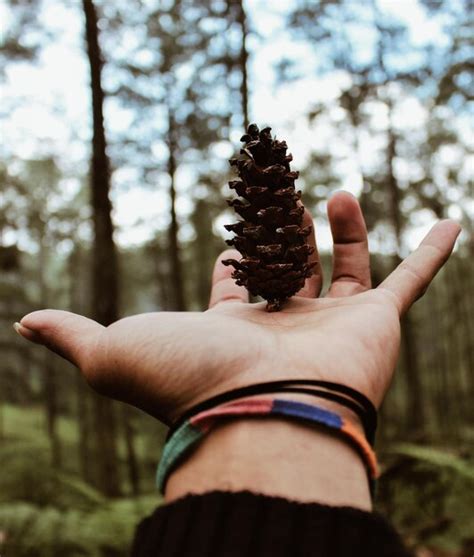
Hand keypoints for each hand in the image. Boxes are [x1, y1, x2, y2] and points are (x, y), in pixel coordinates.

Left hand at [16, 192, 459, 425]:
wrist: (262, 416)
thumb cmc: (190, 383)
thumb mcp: (113, 352)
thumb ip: (74, 336)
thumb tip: (23, 323)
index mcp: (234, 327)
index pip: (236, 280)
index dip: (234, 253)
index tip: (237, 228)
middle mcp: (284, 326)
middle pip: (289, 264)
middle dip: (288, 230)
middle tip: (285, 192)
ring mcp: (334, 323)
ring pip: (344, 265)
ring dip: (342, 228)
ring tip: (335, 191)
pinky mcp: (377, 322)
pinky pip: (411, 279)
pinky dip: (431, 252)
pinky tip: (452, 221)